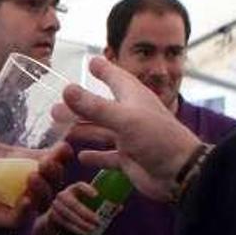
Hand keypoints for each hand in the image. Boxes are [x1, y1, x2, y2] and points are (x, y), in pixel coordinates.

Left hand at [0, 107, 71, 229]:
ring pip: (43, 201)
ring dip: (42, 189)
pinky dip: (26, 210)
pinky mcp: (5, 220)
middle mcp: (27, 185)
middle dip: (55, 172)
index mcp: (25, 164)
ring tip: (33, 177)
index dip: (61, 155)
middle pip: (53, 181)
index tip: (63, 146)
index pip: (53, 160)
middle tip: (48, 162)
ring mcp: (18, 203)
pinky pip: (21, 218)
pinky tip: (25, 200)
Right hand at [45, 182, 99, 234]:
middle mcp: (63, 195)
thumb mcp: (86, 204)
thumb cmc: (77, 210)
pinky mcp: (52, 216)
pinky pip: (64, 222)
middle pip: (73, 203)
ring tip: (92, 228)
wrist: (56, 220)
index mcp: (74, 189)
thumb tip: (119, 207)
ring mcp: (56, 205)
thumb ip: (100, 205)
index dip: (87, 189)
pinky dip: (75, 228)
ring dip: (81, 223)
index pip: (79, 186)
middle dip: (86, 212)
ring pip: (68, 214)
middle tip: (98, 221)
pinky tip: (84, 232)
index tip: (96, 195)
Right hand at [62, 57, 200, 200]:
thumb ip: (93, 106)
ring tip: (58, 129)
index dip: (103, 69)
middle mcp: (130, 115)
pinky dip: (95, 156)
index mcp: (133, 98)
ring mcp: (129, 138)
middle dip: (79, 107)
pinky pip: (107, 156)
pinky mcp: (128, 159)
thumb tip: (66, 89)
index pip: (116, 77)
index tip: (91, 61)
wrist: (180, 173)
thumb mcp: (123, 118)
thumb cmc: (156, 138)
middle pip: (99, 107)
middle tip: (55, 108)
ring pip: (99, 131)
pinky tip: (81, 157)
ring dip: (81, 130)